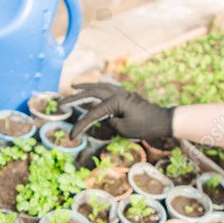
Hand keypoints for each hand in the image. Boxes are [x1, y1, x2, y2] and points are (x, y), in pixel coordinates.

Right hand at [59, 83, 174, 141]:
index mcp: (115, 101)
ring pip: (98, 86)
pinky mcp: (125, 94)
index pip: (92, 114)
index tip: (71, 136)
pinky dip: (96, 87)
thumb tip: (102, 115)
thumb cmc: (145, 126)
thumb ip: (109, 121)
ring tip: (73, 86)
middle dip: (75, 97)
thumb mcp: (124, 129)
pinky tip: (91, 88)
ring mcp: (121, 92)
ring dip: (85, 87)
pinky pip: (106, 87)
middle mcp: (116, 93)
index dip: (80, 126)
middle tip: (61, 101)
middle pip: (91, 92)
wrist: (163, 120)